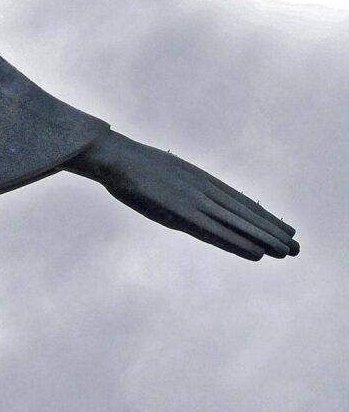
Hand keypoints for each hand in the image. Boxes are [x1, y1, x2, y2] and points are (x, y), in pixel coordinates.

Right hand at [62, 131, 298, 260]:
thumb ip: (180, 189)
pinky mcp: (183, 213)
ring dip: (264, 239)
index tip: (283, 227)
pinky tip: (257, 253)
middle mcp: (204, 189)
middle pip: (245, 213)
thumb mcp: (163, 173)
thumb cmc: (131, 166)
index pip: (239, 200)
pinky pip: (217, 232)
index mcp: (200, 178)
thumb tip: (186, 203)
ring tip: (287, 252)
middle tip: (296, 246)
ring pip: (237, 223)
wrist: (115, 158)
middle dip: (272, 230)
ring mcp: (195, 201)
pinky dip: (239, 243)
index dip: (263, 216)